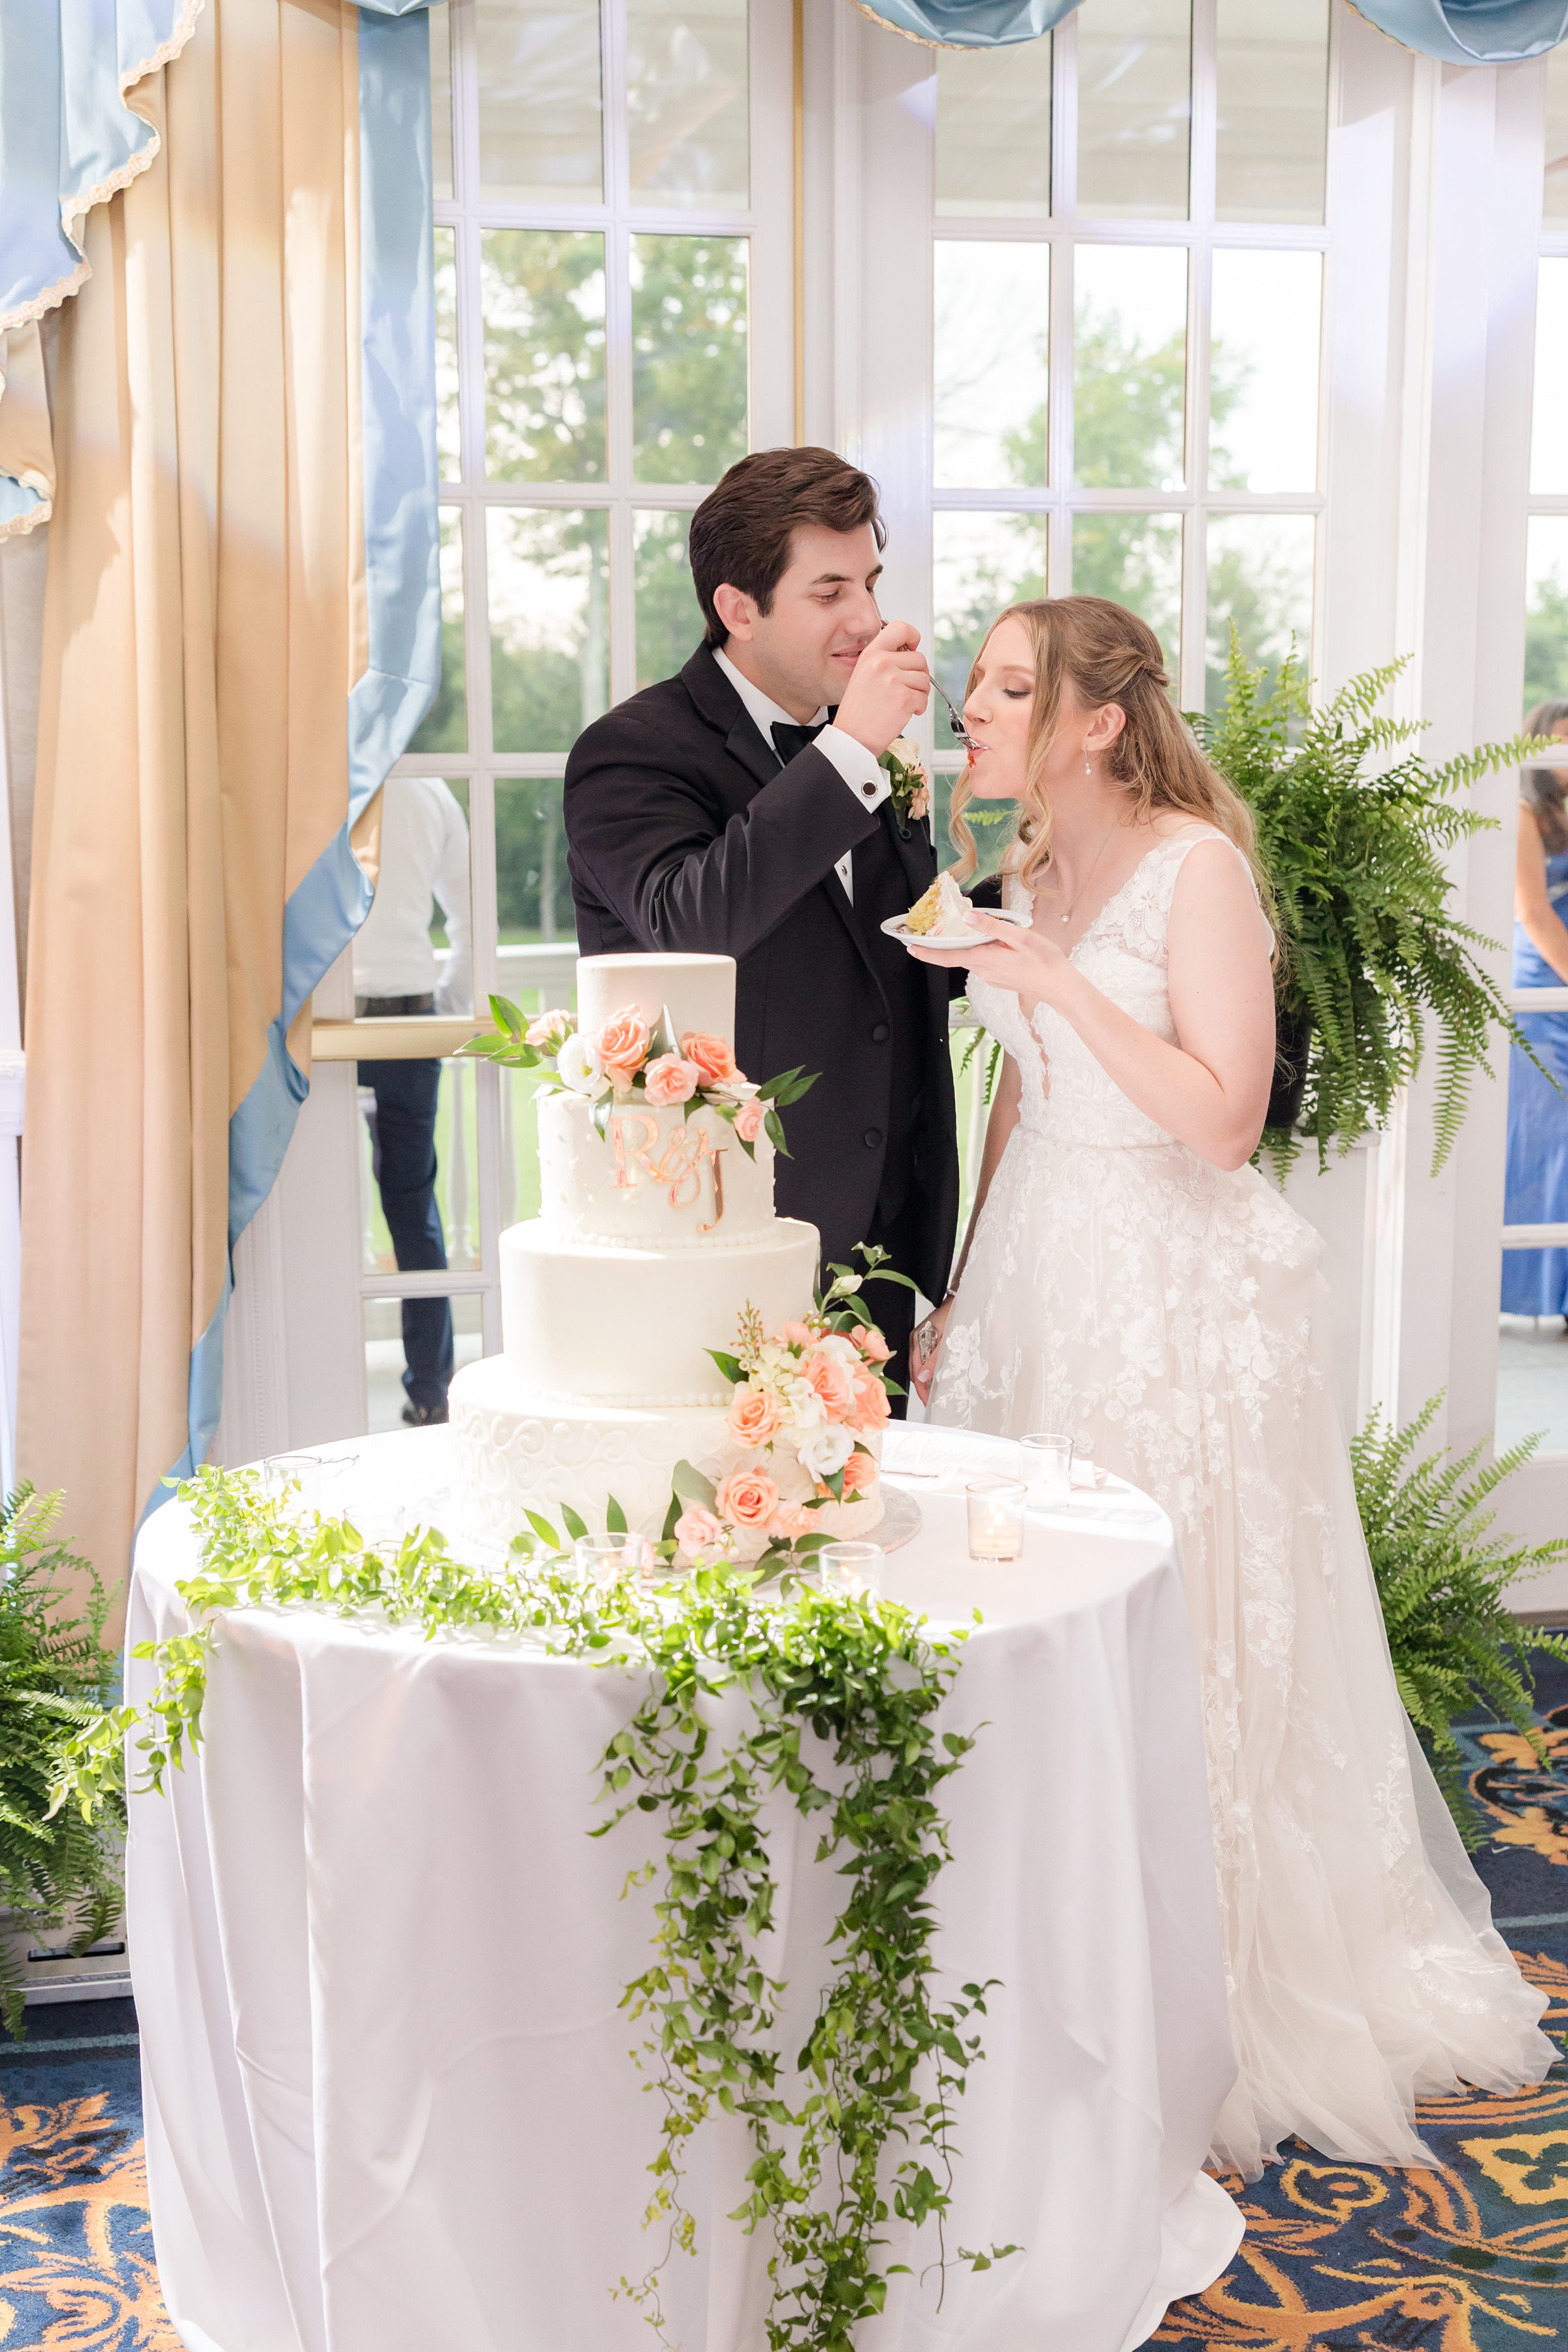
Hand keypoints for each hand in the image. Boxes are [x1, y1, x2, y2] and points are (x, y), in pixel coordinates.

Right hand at [833, 621, 931, 756]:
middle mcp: (882, 663)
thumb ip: (884, 660)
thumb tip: (909, 654)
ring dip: (919, 693)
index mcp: (871, 654)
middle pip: (920, 659)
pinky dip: (918, 708)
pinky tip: (904, 713)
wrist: (852, 737)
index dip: (913, 636)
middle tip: (907, 689)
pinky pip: (924, 698)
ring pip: (925, 680)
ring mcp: (893, 680)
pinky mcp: (904, 698)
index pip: (900, 628)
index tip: (913, 648)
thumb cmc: (857, 712)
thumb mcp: (863, 675)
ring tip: (903, 703)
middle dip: (919, 675)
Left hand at [908, 912, 1074, 1004]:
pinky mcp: (999, 979)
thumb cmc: (1044, 960)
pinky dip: (979, 952)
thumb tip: (968, 918)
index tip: (910, 947)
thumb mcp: (1020, 937)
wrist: (1060, 986)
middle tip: (933, 929)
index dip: (927, 953)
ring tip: (964, 929)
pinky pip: (983, 963)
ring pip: (971, 958)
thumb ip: (992, 927)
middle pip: (958, 955)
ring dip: (966, 946)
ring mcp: (991, 977)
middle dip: (945, 944)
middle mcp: (984, 971)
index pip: (948, 957)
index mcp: (985, 959)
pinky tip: (990, 942)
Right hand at [909, 1297, 953, 1404]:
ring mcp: (919, 1340)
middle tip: (933, 1400)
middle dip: (922, 1387)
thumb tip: (923, 1377)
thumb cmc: (955, 1315)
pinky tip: (936, 1376)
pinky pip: (923, 1358)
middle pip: (914, 1370)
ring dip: (926, 1379)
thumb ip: (935, 1359)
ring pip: (918, 1366)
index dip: (921, 1389)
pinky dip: (928, 1369)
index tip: (928, 1401)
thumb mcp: (947, 1340)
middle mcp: (915, 1340)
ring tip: (935, 1391)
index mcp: (918, 1340)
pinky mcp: (924, 1339)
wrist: (960, 1300)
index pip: (915, 1371)